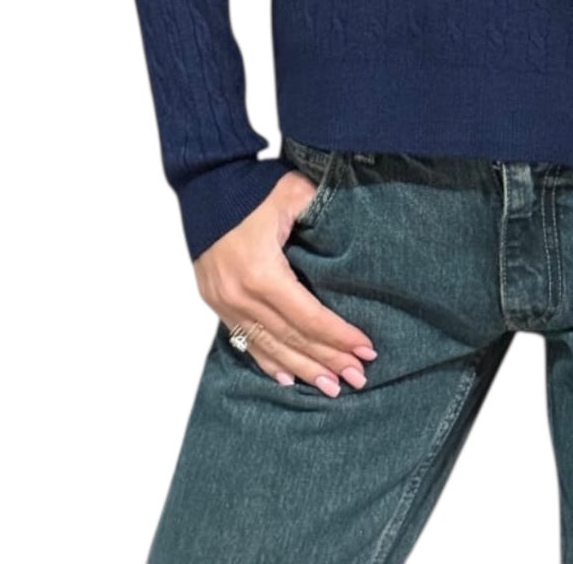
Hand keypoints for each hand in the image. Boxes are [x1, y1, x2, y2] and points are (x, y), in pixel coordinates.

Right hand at [191, 169, 377, 398]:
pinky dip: (267, 361)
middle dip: (328, 361)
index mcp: (262, 273)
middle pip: (292, 338)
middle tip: (358, 378)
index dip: (338, 336)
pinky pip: (244, 339)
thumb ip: (322, 210)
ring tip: (331, 388)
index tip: (366, 349)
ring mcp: (226, 302)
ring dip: (303, 369)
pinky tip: (287, 378)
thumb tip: (353, 224)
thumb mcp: (292, 192)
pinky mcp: (217, 301)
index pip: (309, 317)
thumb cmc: (250, 188)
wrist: (205, 183)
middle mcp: (241, 295)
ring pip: (269, 347)